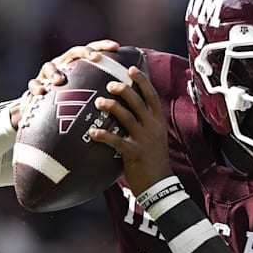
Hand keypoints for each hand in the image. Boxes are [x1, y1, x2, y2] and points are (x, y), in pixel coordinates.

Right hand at [27, 39, 121, 96]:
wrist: (43, 114)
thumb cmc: (71, 103)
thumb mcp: (86, 96)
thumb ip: (103, 92)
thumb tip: (130, 94)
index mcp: (77, 65)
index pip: (91, 50)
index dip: (102, 46)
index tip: (116, 46)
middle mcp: (62, 66)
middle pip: (72, 53)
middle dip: (84, 53)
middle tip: (96, 58)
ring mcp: (46, 76)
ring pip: (49, 67)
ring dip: (55, 72)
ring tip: (60, 80)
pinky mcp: (34, 88)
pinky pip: (33, 85)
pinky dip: (36, 87)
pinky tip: (41, 92)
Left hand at [88, 55, 173, 195]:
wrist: (160, 184)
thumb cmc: (152, 159)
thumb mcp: (154, 137)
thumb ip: (144, 122)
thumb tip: (128, 109)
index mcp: (157, 121)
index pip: (151, 95)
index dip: (142, 81)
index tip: (131, 68)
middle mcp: (153, 127)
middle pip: (138, 102)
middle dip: (124, 90)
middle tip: (109, 84)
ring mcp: (144, 140)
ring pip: (128, 117)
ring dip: (112, 107)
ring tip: (98, 102)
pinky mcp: (134, 153)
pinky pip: (117, 142)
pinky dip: (104, 136)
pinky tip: (92, 133)